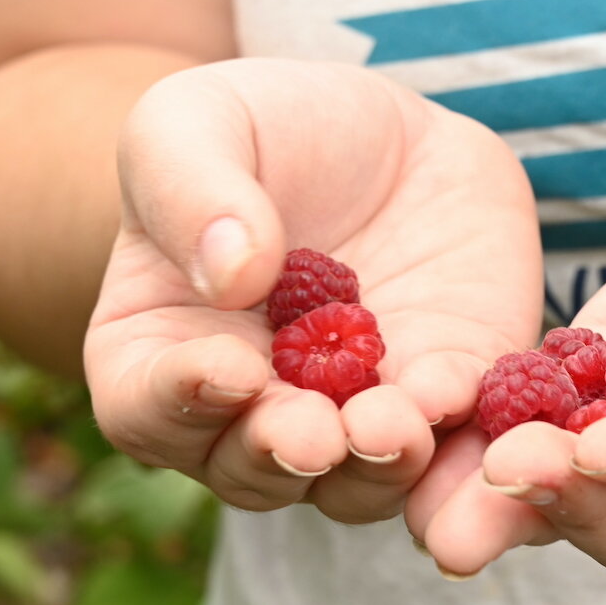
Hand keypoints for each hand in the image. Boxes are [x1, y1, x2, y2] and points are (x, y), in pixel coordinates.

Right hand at [85, 59, 541, 520]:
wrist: (388, 131)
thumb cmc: (260, 128)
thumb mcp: (196, 123)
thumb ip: (192, 192)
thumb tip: (230, 276)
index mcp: (160, 356)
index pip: (147, 408)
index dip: (178, 400)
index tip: (226, 370)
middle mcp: (251, 414)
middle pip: (254, 468)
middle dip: (284, 453)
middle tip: (313, 433)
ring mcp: (353, 418)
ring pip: (358, 480)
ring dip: (375, 466)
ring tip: (392, 427)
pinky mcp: (446, 398)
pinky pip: (455, 441)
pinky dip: (458, 442)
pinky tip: (458, 395)